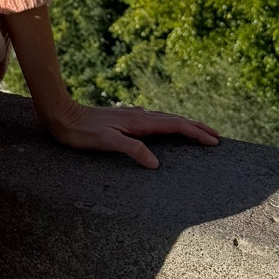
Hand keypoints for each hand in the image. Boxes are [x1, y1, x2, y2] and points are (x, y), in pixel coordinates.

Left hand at [41, 99, 218, 169]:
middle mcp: (138, 116)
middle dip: (196, 127)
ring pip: (165, 119)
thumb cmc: (81, 132)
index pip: (175, 126)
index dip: (195, 133)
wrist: (61, 115)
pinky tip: (164, 127)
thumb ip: (131, 149)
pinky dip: (168, 125)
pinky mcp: (124, 119)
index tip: (213, 141)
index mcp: (138, 122)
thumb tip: (156, 163)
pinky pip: (154, 121)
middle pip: (174, 120)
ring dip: (184, 125)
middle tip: (216, 136)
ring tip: (198, 132)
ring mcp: (132, 116)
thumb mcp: (106, 142)